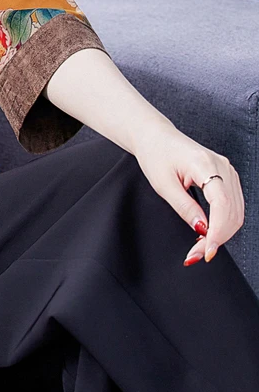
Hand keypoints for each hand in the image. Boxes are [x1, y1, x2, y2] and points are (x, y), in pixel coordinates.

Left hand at [132, 124, 244, 265]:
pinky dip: (223, 222)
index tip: (207, 250)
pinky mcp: (225, 176)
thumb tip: (202, 229)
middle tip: (198, 254)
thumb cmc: (155, 154)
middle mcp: (222, 166)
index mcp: (205, 164)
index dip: (218, 231)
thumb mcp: (163, 184)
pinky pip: (233, 204)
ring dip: (222, 232)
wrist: (155, 137)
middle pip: (233, 212)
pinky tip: (208, 232)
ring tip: (201, 247)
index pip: (222, 205)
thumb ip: (184, 207)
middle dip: (218, 237)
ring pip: (236, 211)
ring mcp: (227, 170)